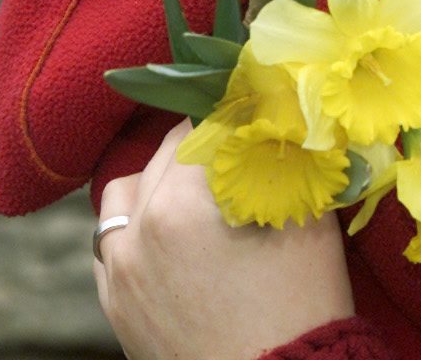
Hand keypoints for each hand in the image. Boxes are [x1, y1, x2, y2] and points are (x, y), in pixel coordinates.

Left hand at [94, 119, 355, 359]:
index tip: (258, 113)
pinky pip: (112, 242)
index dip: (237, 113)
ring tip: (198, 191)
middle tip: (240, 148)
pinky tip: (174, 233)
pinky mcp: (114, 304)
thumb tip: (286, 113)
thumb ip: (291, 158)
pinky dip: (138, 225)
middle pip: (165, 153)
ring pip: (124, 193)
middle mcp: (137, 231)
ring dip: (159, 180)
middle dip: (203, 143)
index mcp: (182, 204)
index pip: (204, 125)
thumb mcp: (308, 221)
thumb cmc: (302, 307)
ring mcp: (117, 272)